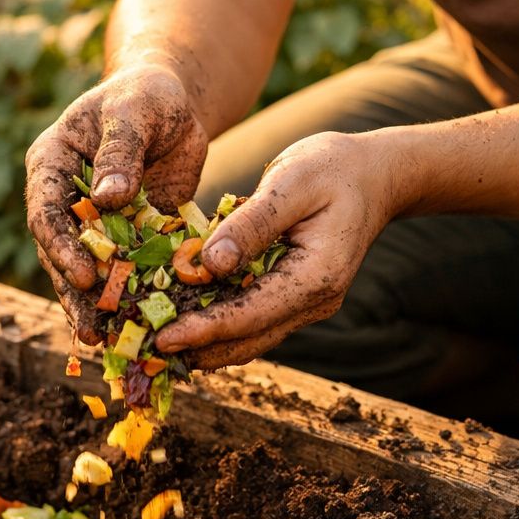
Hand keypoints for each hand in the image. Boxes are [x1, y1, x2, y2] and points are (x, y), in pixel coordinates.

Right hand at [25, 64, 206, 341]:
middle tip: (91, 328)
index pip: (46, 211)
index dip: (62, 246)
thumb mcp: (135, 112)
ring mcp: (93, 220)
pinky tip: (140, 325)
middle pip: (61, 251)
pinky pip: (123, 269)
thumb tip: (107, 198)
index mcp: (51, 163)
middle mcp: (64, 198)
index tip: (86, 273)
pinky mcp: (125, 234)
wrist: (175, 102)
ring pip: (89, 268)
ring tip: (107, 341)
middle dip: (75, 291)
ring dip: (97, 304)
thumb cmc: (147, 96)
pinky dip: (131, 295)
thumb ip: (121, 151)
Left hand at [153, 131, 404, 368]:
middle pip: (248, 340)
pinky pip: (252, 321)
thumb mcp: (291, 181)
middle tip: (144, 350)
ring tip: (154, 344)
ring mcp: (306, 305)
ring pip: (249, 339)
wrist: (374, 175)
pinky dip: (217, 326)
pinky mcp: (293, 297)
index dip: (204, 329)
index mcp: (317, 277)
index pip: (252, 314)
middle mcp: (314, 301)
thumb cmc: (333, 168)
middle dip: (196, 349)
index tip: (161, 337)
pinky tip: (182, 320)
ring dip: (204, 345)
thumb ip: (251, 224)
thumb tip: (208, 265)